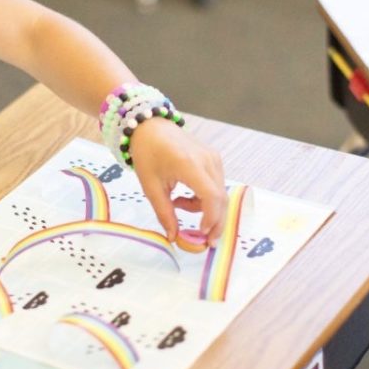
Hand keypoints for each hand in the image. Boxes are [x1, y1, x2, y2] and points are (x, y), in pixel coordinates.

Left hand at [128, 118, 226, 244]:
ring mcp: (213, 158)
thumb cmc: (148, 154)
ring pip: (220, 193)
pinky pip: (217, 185)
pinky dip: (205, 198)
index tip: (201, 234)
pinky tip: (186, 196)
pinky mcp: (214, 159)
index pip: (211, 196)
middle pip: (221, 198)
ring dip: (206, 209)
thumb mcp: (150, 186)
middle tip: (204, 241)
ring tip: (179, 205)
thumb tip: (174, 237)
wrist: (151, 127)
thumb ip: (164, 213)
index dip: (210, 218)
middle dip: (215, 222)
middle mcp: (207, 160)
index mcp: (189, 164)